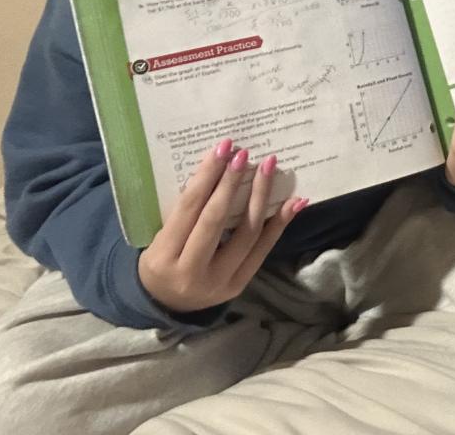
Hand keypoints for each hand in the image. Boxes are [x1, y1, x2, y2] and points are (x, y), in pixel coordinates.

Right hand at [138, 140, 305, 313]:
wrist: (169, 306)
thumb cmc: (162, 261)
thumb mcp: (160, 238)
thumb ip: (184, 212)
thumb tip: (218, 170)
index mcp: (163, 255)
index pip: (189, 209)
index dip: (207, 177)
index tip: (222, 149)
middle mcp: (191, 271)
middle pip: (216, 219)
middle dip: (231, 183)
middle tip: (244, 154)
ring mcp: (219, 281)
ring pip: (246, 234)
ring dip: (260, 196)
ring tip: (269, 167)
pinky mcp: (240, 284)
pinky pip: (263, 249)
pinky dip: (280, 223)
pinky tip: (294, 201)